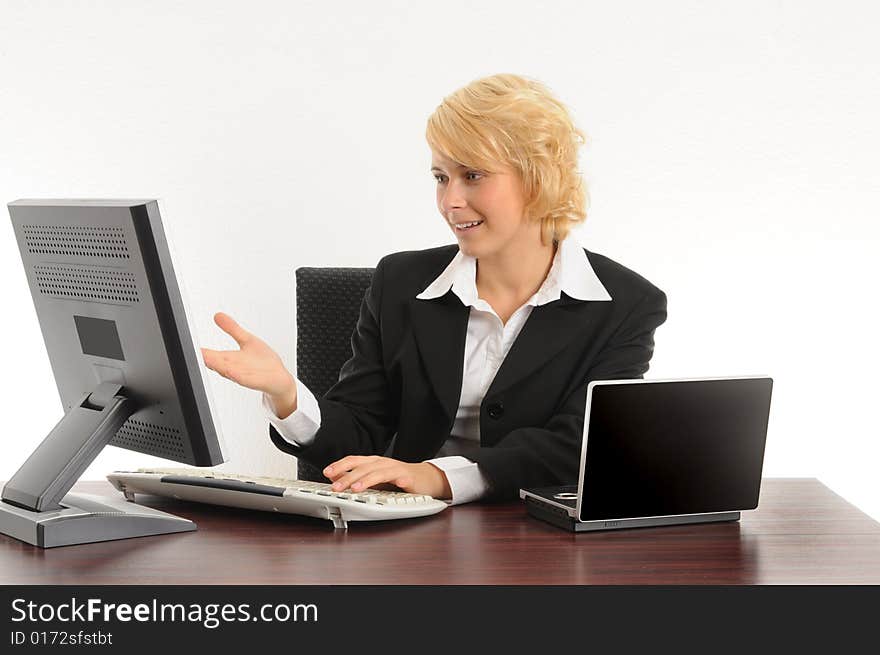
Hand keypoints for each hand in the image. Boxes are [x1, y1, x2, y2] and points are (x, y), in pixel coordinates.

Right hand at [201, 312, 296, 411]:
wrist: (279, 381)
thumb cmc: (263, 362)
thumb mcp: (247, 340)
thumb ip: (233, 329)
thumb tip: (218, 315)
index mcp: (229, 359)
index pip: (210, 355)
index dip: (199, 351)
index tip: (189, 345)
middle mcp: (234, 368)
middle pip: (216, 363)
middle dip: (205, 358)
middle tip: (195, 352)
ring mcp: (244, 375)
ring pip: (228, 371)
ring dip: (218, 366)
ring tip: (207, 359)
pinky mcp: (256, 381)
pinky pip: (245, 379)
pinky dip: (238, 376)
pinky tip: (231, 371)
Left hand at [323, 456, 452, 499]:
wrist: (424, 479)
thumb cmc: (398, 479)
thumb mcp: (373, 480)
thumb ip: (355, 479)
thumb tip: (335, 479)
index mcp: (372, 463)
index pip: (353, 461)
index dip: (340, 465)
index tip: (327, 472)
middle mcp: (382, 463)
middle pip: (362, 468)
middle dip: (348, 477)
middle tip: (336, 487)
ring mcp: (395, 469)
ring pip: (379, 472)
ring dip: (367, 480)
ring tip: (356, 488)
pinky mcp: (409, 477)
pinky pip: (402, 478)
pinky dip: (398, 480)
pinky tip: (395, 484)